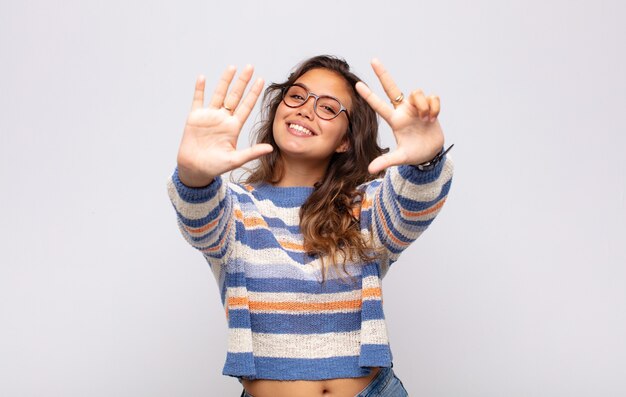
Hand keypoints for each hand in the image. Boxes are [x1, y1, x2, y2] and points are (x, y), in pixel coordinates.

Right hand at [176, 65, 272, 186]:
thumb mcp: (235, 160)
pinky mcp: (195, 117)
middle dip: (242, 82)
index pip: (246, 106)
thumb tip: (270, 148)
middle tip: (250, 67)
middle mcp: (223, 119)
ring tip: (232, 67)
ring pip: (218, 94)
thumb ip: (252, 152)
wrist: (195, 169)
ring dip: (225, 81)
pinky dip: (199, 89)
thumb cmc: (215, 167)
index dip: (253, 93)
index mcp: (233, 127)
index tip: (261, 80)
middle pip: (234, 96)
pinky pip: (197, 100)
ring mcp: (209, 116)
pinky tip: (202, 78)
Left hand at [355, 59, 444, 174]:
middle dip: (383, 74)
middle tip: (373, 60)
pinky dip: (434, 107)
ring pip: (417, 92)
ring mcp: (416, 107)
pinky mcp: (430, 106)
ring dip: (423, 105)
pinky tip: (433, 119)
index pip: (379, 106)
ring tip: (426, 120)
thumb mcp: (400, 158)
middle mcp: (404, 110)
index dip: (369, 96)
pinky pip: (432, 97)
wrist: (431, 153)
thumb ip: (386, 161)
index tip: (357, 85)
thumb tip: (370, 171)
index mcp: (395, 120)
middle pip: (392, 88)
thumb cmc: (414, 154)